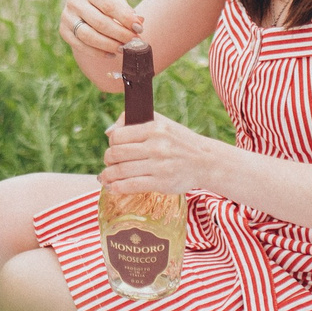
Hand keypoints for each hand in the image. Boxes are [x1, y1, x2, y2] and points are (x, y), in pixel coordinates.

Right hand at [59, 0, 143, 79]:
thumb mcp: (115, 1)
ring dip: (109, 45)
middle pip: (99, 22)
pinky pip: (80, 46)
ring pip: (88, 36)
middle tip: (133, 42)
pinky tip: (111, 54)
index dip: (125, 19)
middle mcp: (74, 0)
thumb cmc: (104, 4)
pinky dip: (98, 53)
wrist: (82, 9)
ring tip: (123, 49)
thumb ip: (127, 11)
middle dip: (119, 34)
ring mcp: (66, 16)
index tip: (139, 29)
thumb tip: (140, 21)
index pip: (109, 5)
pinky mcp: (63, 31)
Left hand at [100, 113, 214, 196]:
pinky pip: (132, 185)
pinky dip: (118, 188)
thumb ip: (135, 122)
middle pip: (116, 153)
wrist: (205, 161)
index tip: (113, 147)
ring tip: (105, 178)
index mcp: (154, 128)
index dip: (111, 143)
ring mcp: (159, 165)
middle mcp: (156, 146)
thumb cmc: (180, 141)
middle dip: (108, 160)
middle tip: (109, 163)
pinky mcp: (161, 182)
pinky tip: (113, 188)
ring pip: (121, 170)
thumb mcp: (162, 123)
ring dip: (108, 176)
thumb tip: (109, 132)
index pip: (118, 135)